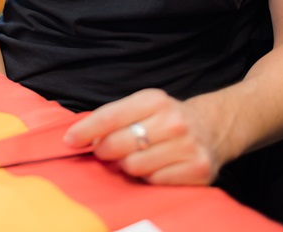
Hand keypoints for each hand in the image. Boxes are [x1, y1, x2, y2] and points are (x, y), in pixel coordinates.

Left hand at [63, 88, 230, 185]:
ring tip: (134, 157)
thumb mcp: (142, 105)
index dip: (85, 131)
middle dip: (104, 151)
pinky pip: (154, 181)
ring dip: (127, 165)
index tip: (70, 140)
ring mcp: (187, 147)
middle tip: (105, 151)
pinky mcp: (198, 170)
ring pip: (134, 166)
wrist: (213, 126)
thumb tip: (80, 137)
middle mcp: (173, 122)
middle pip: (118, 145)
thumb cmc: (166, 117)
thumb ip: (114, 117)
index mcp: (155, 100)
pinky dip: (148, 177)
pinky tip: (154, 166)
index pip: (109, 117)